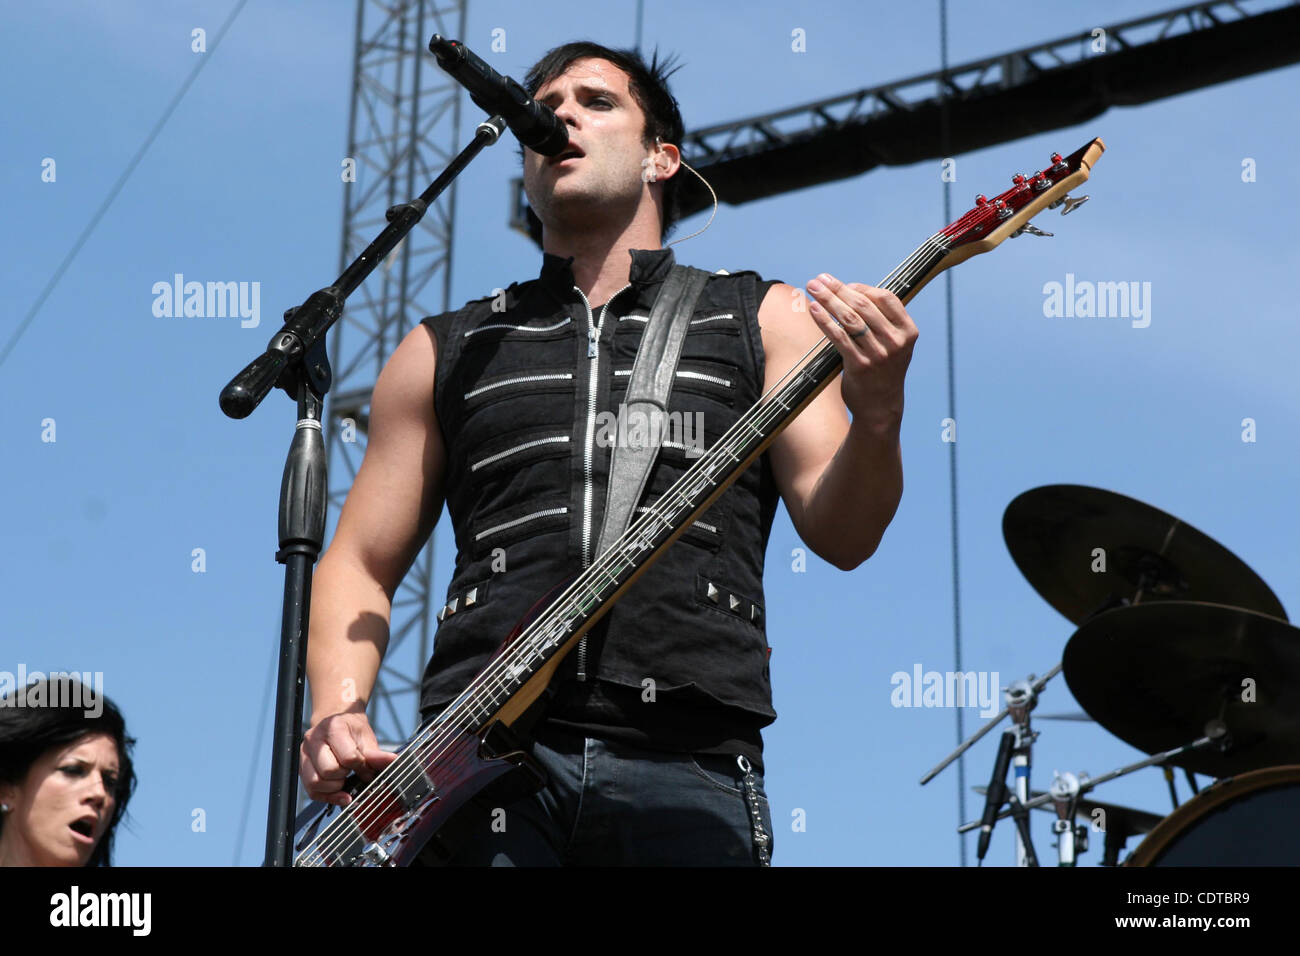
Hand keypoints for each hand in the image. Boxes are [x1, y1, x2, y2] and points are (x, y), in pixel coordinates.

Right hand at [300, 710, 397, 806]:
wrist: (336, 721)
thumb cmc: (352, 731)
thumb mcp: (366, 738)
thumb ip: (376, 754)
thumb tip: (393, 762)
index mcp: (333, 728)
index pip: (348, 757)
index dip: (360, 766)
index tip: (363, 764)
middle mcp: (313, 740)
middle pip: (329, 771)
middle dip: (345, 775)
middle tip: (351, 770)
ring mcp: (304, 754)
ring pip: (316, 782)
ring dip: (334, 787)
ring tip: (343, 777)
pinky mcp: (301, 767)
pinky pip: (311, 791)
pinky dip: (328, 796)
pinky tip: (340, 793)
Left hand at [804, 273, 917, 436]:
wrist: (881, 407)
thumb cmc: (884, 369)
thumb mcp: (894, 344)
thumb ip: (881, 321)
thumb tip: (850, 291)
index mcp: (908, 331)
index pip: (886, 298)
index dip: (863, 288)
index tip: (844, 285)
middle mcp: (895, 341)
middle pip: (863, 305)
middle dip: (838, 288)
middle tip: (818, 279)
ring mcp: (879, 354)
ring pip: (850, 318)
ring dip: (828, 299)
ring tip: (812, 288)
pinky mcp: (860, 366)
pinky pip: (839, 337)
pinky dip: (824, 321)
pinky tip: (813, 309)